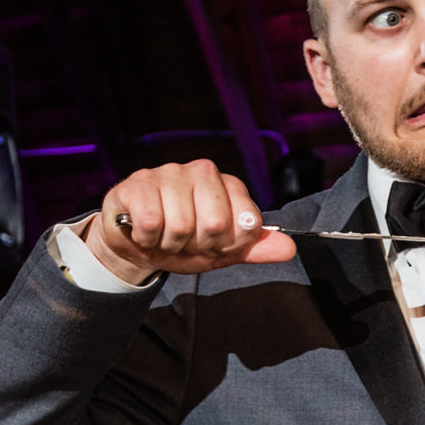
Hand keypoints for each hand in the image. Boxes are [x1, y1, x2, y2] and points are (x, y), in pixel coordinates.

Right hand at [83, 160, 297, 284]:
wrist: (135, 245)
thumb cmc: (181, 244)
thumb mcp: (220, 251)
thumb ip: (253, 248)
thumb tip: (289, 248)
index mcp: (227, 185)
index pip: (247, 222)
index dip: (228, 245)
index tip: (214, 245)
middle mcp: (202, 172)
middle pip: (214, 224)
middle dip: (198, 246)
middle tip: (185, 243)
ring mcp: (169, 174)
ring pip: (181, 225)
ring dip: (169, 245)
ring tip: (163, 238)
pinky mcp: (138, 184)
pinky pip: (151, 222)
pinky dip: (146, 239)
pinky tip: (144, 232)